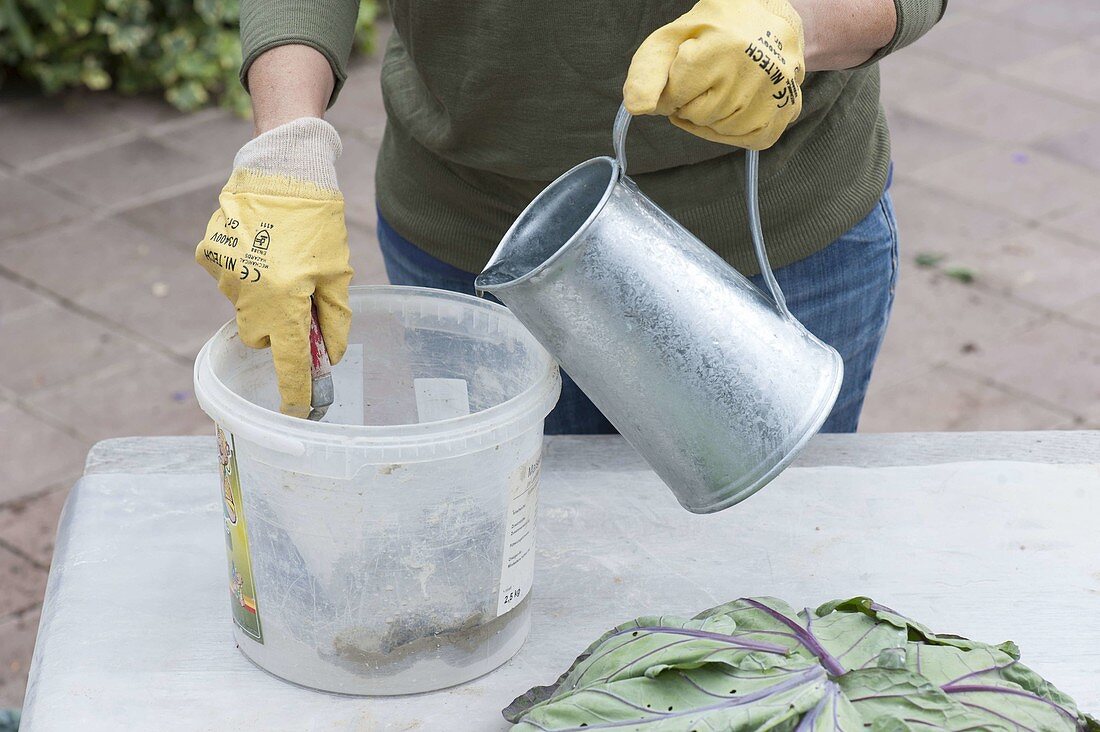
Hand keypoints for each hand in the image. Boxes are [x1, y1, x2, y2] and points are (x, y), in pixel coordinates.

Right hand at [196, 117, 352, 417]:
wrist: (282, 169)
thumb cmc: (318, 223)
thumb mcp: (337, 274)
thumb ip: (334, 321)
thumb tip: (327, 358)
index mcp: (287, 299)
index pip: (290, 360)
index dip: (296, 390)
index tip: (299, 411)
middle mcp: (250, 293)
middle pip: (262, 337)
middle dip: (280, 329)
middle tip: (298, 299)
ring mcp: (224, 275)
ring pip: (245, 309)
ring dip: (262, 298)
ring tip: (279, 261)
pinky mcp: (208, 255)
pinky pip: (229, 281)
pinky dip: (245, 274)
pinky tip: (259, 248)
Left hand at [624, 0, 804, 149]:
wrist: (765, 18)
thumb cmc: (713, 30)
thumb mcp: (672, 38)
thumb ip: (647, 71)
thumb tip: (639, 108)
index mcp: (722, 46)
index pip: (675, 96)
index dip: (670, 90)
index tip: (680, 76)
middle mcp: (756, 69)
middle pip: (699, 114)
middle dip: (691, 102)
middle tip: (703, 80)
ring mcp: (778, 91)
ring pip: (722, 129)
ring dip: (711, 116)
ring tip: (720, 88)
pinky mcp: (789, 108)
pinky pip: (748, 139)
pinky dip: (733, 129)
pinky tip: (733, 108)